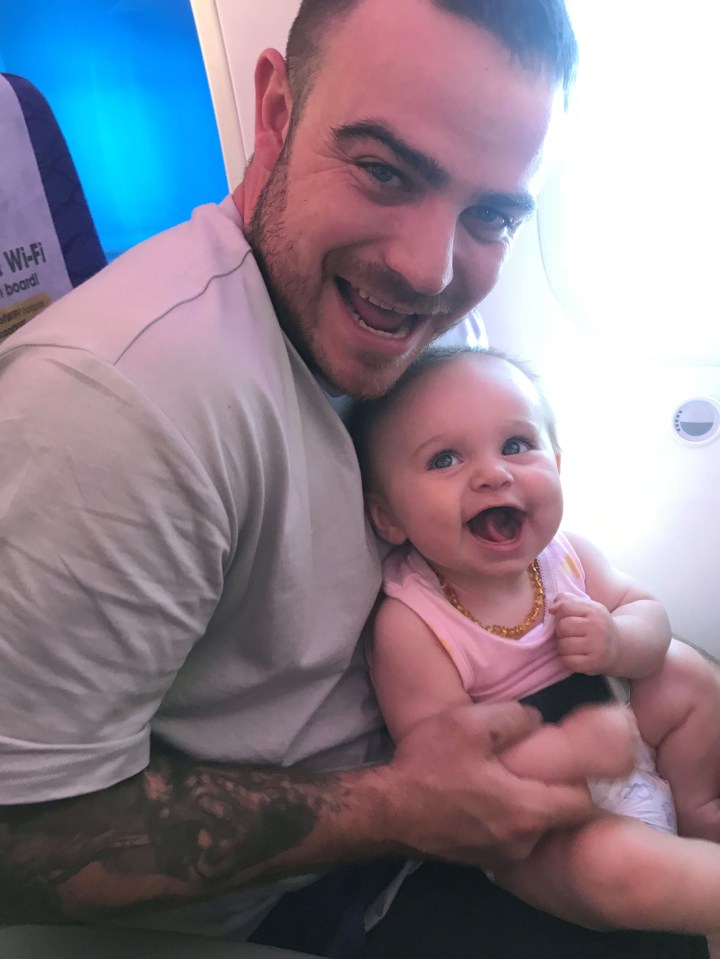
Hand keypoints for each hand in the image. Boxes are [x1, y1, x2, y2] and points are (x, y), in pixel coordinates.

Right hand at [384, 700, 633, 869]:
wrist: (385, 812)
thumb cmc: (428, 767)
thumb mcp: (470, 725)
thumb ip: (514, 718)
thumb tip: (536, 721)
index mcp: (526, 810)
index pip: (581, 803)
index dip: (583, 778)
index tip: (576, 760)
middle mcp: (520, 842)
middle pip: (557, 816)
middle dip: (554, 791)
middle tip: (540, 764)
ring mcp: (499, 856)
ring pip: (532, 827)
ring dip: (527, 805)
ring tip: (508, 777)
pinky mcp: (479, 860)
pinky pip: (508, 837)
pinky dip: (506, 818)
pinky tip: (485, 796)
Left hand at [550, 591, 618, 674]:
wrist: (617, 647)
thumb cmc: (595, 626)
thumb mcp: (586, 608)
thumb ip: (567, 601)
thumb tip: (552, 609)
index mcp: (595, 610)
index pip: (565, 607)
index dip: (560, 615)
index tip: (567, 619)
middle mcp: (598, 627)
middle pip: (562, 626)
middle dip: (561, 632)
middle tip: (571, 635)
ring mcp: (597, 646)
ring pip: (563, 645)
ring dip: (563, 647)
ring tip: (573, 646)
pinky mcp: (594, 662)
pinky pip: (568, 661)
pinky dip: (567, 660)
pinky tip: (576, 656)